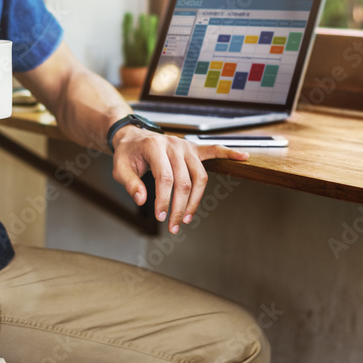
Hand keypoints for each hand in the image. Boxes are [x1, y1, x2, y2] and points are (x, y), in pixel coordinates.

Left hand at [110, 128, 248, 233]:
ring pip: (200, 176)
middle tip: (174, 226)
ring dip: (196, 200)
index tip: (161, 217)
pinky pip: (214, 150)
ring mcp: (186, 145)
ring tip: (187, 218)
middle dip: (180, 207)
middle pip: (184, 181)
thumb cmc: (127, 153)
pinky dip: (229, 153)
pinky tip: (243, 157)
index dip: (164, 200)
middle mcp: (174, 145)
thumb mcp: (119, 168)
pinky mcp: (193, 148)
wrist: (133, 136)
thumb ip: (130, 183)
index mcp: (155, 147)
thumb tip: (143, 200)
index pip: (164, 178)